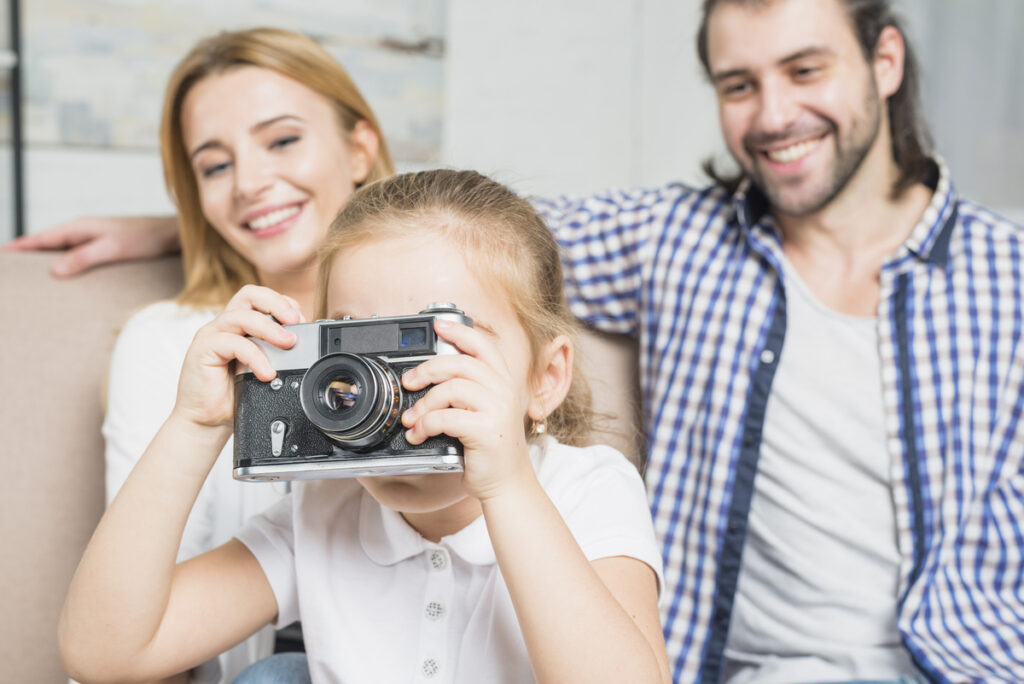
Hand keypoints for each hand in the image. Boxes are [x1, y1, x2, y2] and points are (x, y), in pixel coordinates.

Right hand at [1, 215, 179, 276]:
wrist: (171, 235)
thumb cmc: (146, 238)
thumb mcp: (112, 248)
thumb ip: (84, 258)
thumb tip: (54, 270)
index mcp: (78, 228)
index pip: (38, 240)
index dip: (17, 248)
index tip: (0, 256)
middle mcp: (81, 233)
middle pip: (45, 247)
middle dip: (25, 258)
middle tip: (8, 275)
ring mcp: (91, 241)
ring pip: (60, 253)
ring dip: (44, 264)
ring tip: (27, 281)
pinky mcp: (103, 250)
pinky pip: (75, 259)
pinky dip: (64, 267)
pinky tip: (62, 280)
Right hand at [173, 285, 301, 431]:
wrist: (207, 420)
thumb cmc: (234, 394)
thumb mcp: (264, 368)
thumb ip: (278, 354)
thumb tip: (305, 345)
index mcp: (240, 324)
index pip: (262, 298)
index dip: (284, 304)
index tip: (302, 322)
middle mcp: (226, 324)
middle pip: (250, 294)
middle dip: (277, 303)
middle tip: (297, 322)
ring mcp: (212, 334)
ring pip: (242, 315)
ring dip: (270, 329)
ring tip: (288, 344)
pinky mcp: (203, 349)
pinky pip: (232, 343)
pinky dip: (255, 356)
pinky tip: (267, 372)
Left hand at [401, 319, 536, 501]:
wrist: (507, 483)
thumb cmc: (489, 448)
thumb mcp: (483, 411)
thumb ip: (467, 390)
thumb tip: (430, 375)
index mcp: (503, 381)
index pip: (483, 345)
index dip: (459, 332)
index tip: (438, 325)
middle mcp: (504, 391)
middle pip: (460, 363)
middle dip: (428, 369)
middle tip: (409, 381)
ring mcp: (498, 409)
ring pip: (451, 388)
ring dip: (423, 404)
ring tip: (412, 419)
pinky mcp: (487, 430)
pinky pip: (446, 417)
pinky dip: (425, 425)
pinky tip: (420, 434)